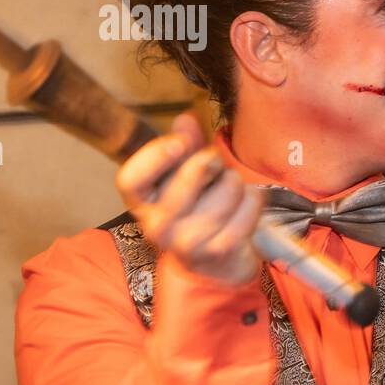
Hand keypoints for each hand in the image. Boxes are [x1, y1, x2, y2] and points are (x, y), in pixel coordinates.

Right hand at [115, 114, 263, 283]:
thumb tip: (185, 119)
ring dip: (235, 182)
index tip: (179, 143)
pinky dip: (253, 199)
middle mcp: (158, 227)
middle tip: (214, 164)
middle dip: (211, 159)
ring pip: (230, 185)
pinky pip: (250, 203)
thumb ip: (183, 146)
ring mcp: (189, 242)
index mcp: (140, 204)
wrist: (214, 265)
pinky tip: (243, 208)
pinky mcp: (222, 249)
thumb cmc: (195, 210)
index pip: (131, 178)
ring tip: (228, 193)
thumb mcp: (181, 176)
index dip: (157, 154)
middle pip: (192, 173)